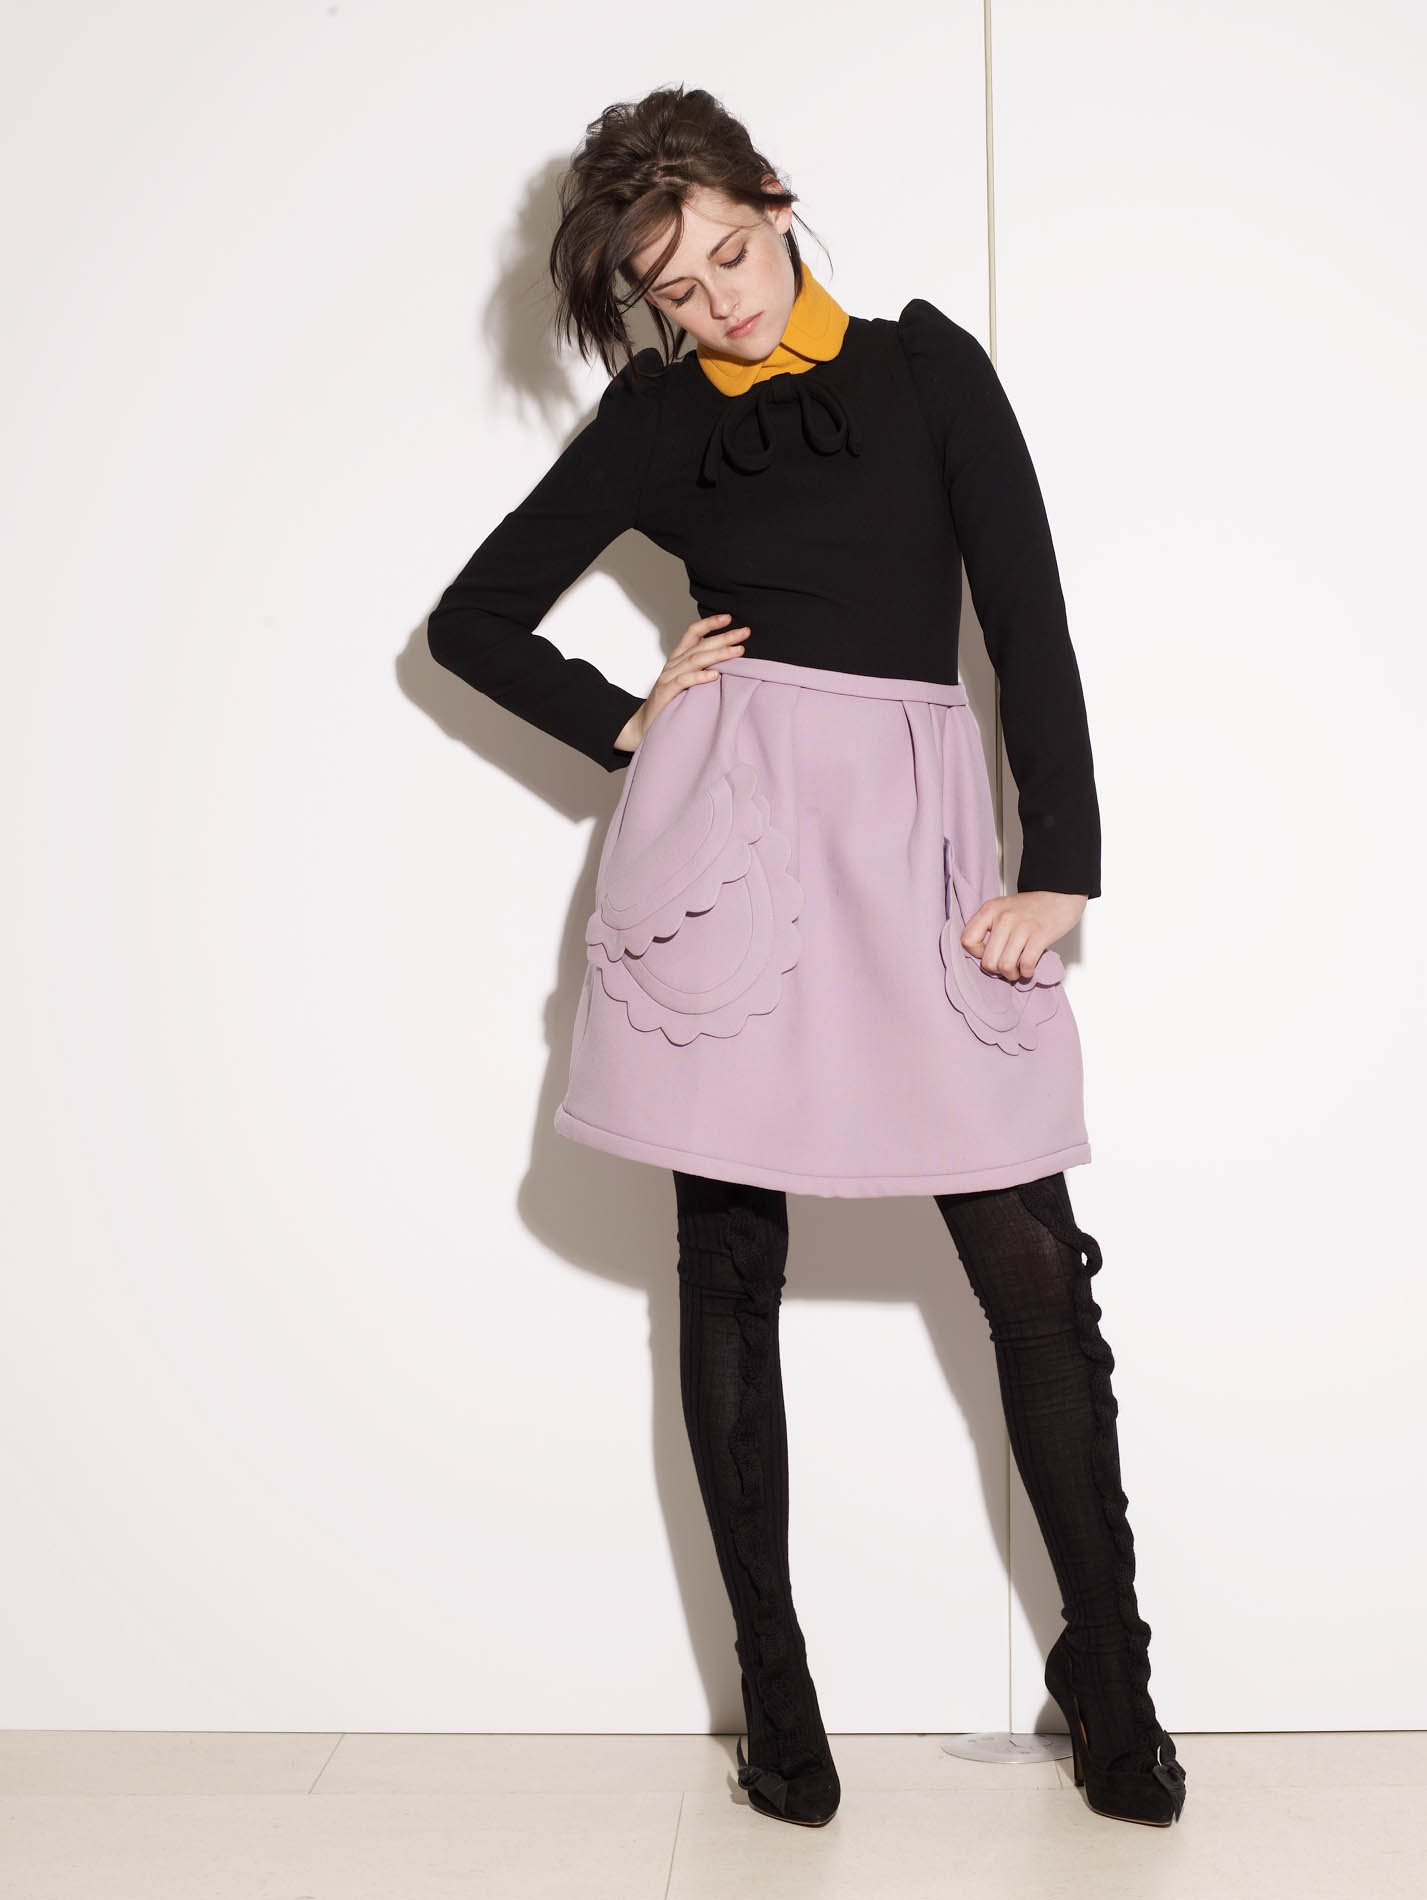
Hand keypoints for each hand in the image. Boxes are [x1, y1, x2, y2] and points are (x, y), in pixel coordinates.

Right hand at [615, 612, 749, 751]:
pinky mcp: (665, 693)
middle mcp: (673, 664)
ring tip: (737, 651)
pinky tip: (715, 675)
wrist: (644, 726)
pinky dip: (699, 677)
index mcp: (678, 659)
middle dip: (724, 637)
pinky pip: (683, 681)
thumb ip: (701, 670)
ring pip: (694, 660)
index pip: (692, 634)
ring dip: (718, 654)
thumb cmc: (669, 704)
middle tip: (745, 632)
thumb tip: (728, 662)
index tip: (728, 618)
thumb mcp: (686, 682)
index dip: (709, 623)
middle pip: (700, 645)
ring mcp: (668, 678)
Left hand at [960, 890, 1086, 979]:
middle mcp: (1003, 918)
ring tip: (1017, 970)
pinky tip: (1028, 968)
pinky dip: (1026, 972)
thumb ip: (989, 927)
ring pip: (1005, 966)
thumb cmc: (1031, 906)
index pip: (967, 940)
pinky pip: (1026, 964)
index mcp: (990, 910)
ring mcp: (1022, 927)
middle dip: (997, 970)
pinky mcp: (1040, 936)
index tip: (987, 952)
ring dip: (1012, 974)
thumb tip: (982, 955)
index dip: (977, 953)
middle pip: (988, 961)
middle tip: (1005, 966)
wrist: (1059, 894)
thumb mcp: (1002, 908)